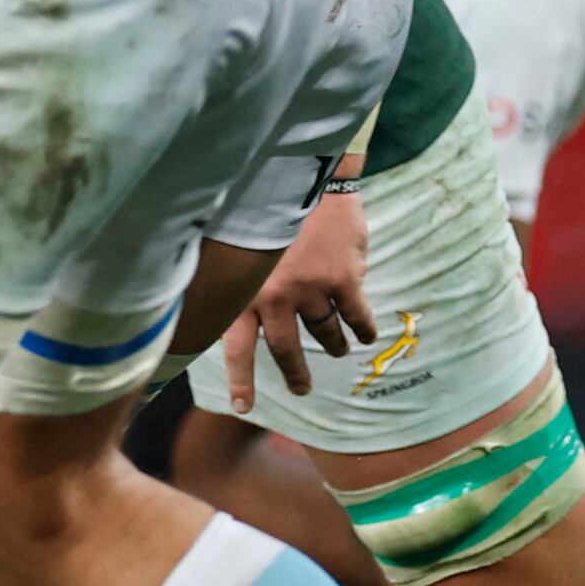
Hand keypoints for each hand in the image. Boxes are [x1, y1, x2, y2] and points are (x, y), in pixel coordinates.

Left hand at [228, 188, 377, 408]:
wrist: (306, 177)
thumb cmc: (263, 210)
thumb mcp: (236, 245)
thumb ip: (235, 279)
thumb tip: (218, 306)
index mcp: (242, 290)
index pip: (234, 346)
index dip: (241, 379)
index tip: (245, 408)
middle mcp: (273, 296)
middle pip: (286, 350)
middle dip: (296, 374)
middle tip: (303, 389)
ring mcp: (309, 290)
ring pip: (326, 333)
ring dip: (334, 345)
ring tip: (338, 349)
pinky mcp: (342, 281)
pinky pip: (357, 317)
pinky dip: (364, 328)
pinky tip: (367, 333)